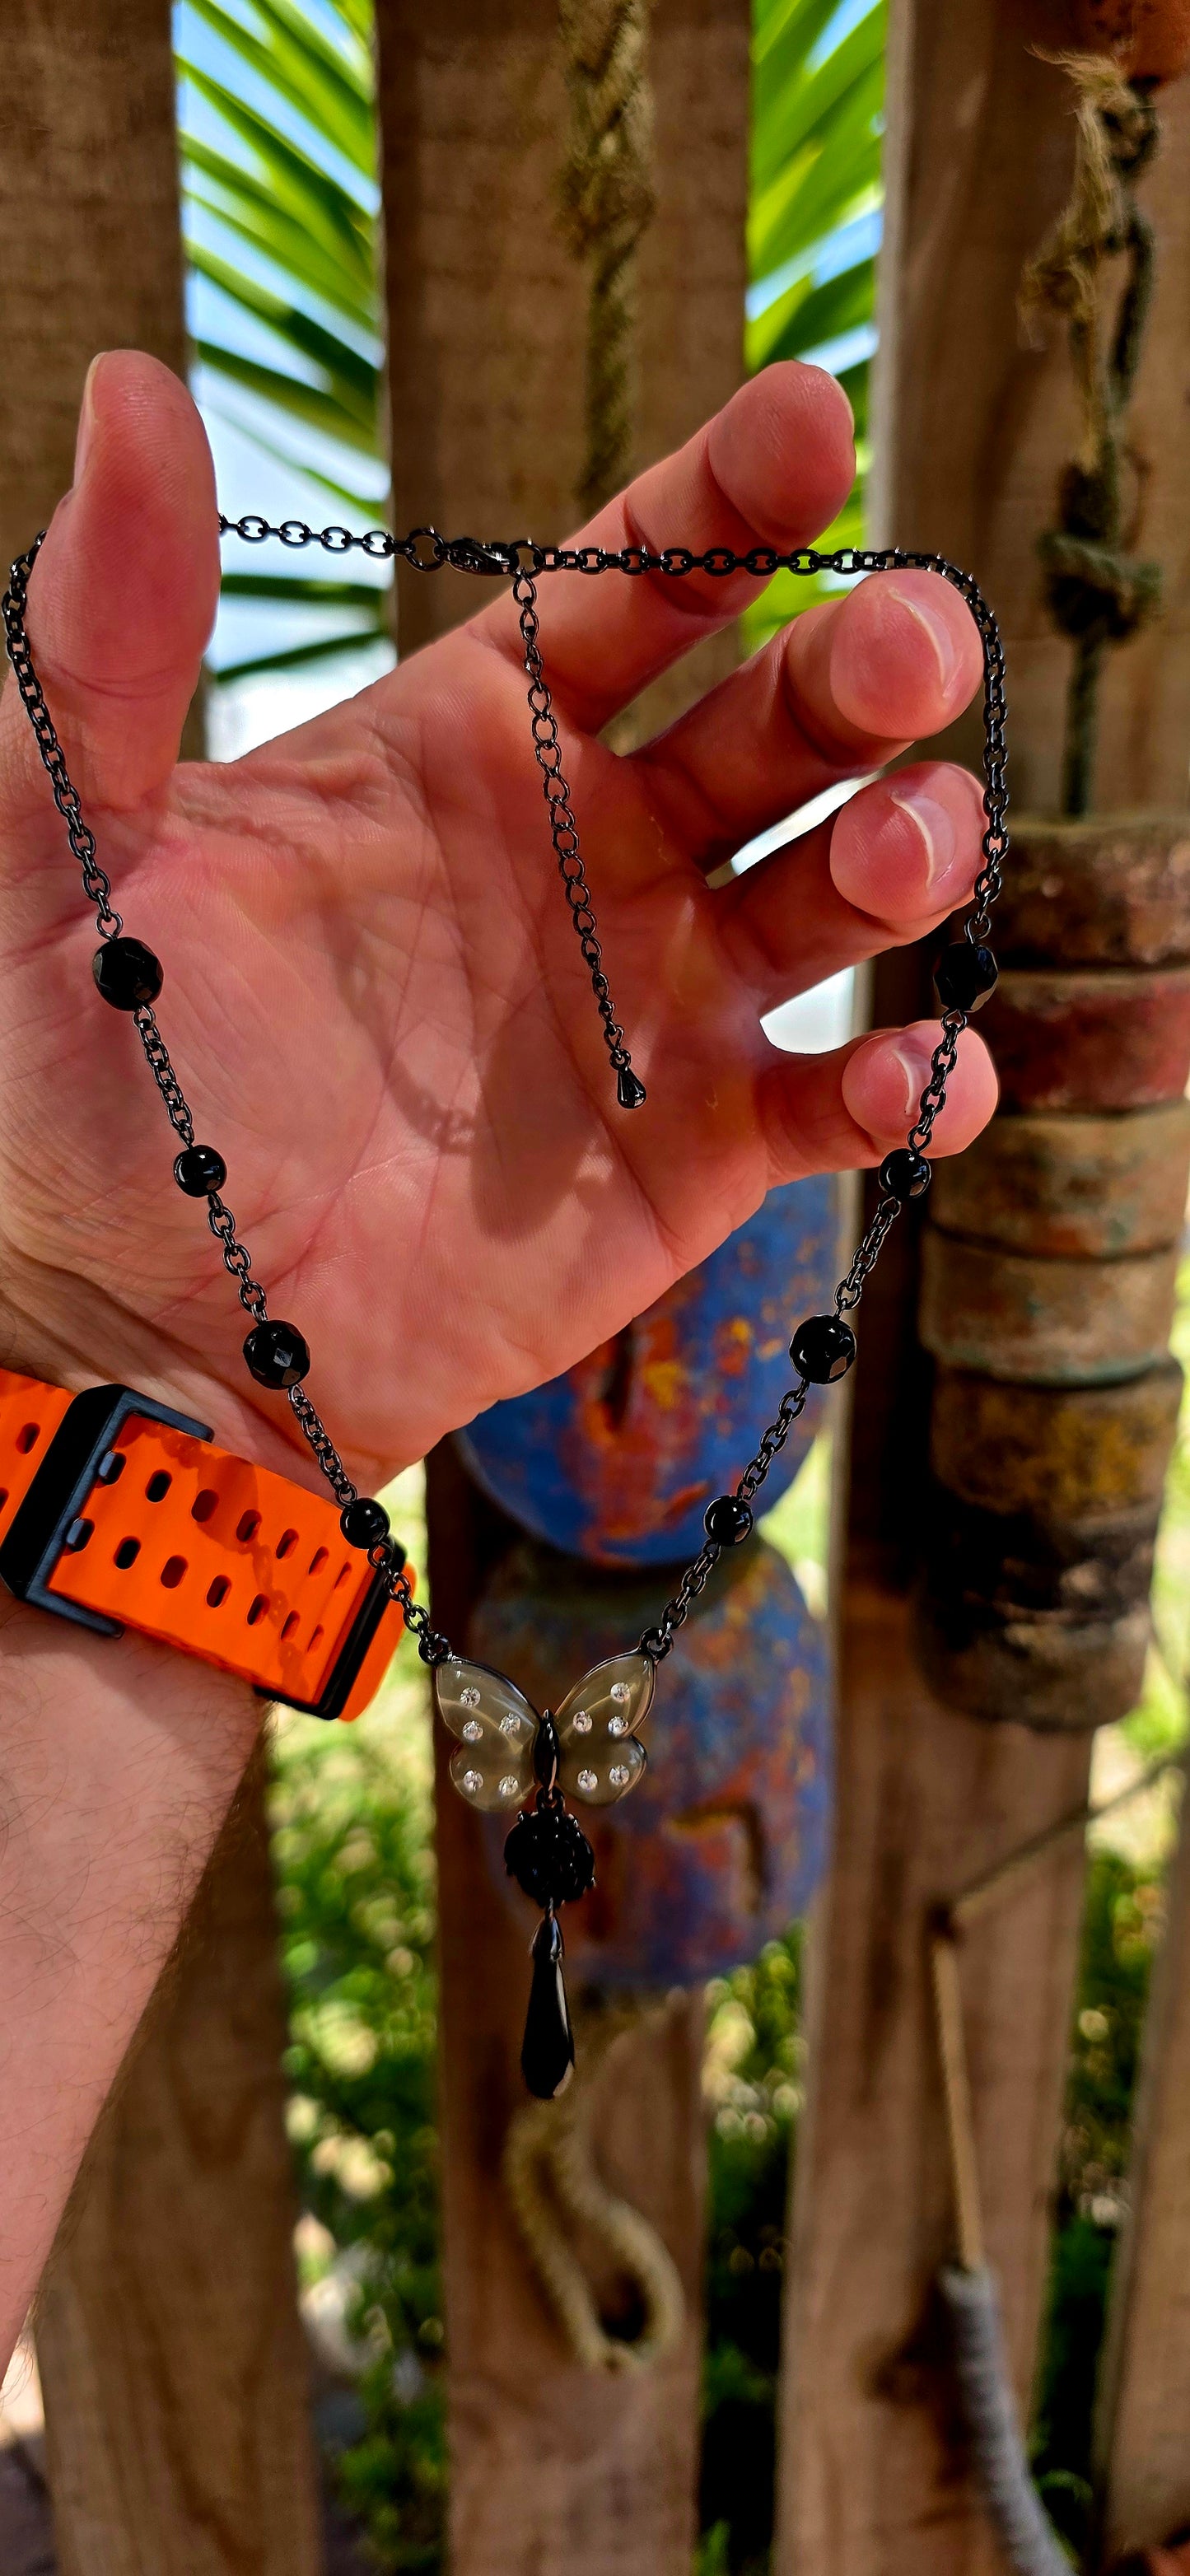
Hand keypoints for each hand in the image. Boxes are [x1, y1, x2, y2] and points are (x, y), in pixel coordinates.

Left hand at [0, 351, 995, 1485]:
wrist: (147, 1325)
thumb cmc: (91, 1080)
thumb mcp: (67, 841)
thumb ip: (105, 637)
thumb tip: (128, 393)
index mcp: (469, 744)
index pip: (631, 587)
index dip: (723, 500)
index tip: (811, 423)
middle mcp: (591, 855)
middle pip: (773, 724)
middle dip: (858, 670)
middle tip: (902, 648)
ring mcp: (655, 1004)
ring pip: (833, 893)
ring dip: (902, 854)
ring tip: (890, 857)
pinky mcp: (695, 1156)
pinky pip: (834, 1103)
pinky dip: (903, 1083)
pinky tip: (908, 1072)